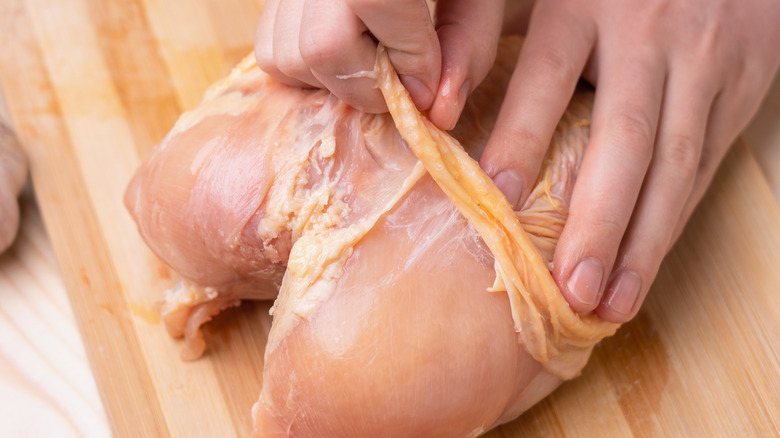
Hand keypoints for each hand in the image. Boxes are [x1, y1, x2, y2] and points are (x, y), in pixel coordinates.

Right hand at [254, 0, 504, 128]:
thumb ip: (468, 50)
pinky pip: (271, 53)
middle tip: (401, 75)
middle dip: (370, 84)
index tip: (430, 78)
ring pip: (287, 57)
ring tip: (374, 56)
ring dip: (339, 81)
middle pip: (322, 46)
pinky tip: (348, 51)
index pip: (372, 2)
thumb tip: (435, 111)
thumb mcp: (479, 1)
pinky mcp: (272, 1)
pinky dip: (311, 71)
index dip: (407, 57)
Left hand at [481, 0, 779, 322]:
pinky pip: (705, 164)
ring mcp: (704, 61)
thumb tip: (435, 102)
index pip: (548, 78)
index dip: (521, 138)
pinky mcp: (741, 84)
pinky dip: (673, 221)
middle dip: (597, 222)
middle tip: (569, 289)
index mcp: (586, 2)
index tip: (494, 201)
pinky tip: (644, 266)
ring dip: (643, 243)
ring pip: (675, 165)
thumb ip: (484, 24)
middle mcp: (649, 34)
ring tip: (610, 303)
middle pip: (623, 140)